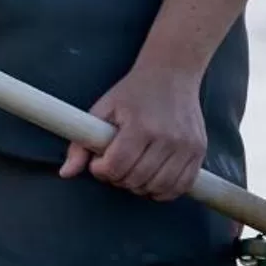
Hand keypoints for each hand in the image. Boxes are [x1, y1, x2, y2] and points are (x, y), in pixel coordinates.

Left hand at [60, 64, 208, 200]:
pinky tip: (151, 180)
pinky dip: (164, 190)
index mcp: (140, 126)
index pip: (117, 166)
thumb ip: (81, 143)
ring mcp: (186, 146)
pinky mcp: (199, 152)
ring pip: (159, 187)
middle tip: (113, 166)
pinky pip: (181, 186)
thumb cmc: (133, 92)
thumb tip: (65, 173)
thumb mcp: (102, 110)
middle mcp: (167, 138)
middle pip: (136, 179)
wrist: (171, 75)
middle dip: (118, 178)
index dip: (101, 170)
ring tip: (131, 171)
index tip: (98, 163)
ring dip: (139, 187)